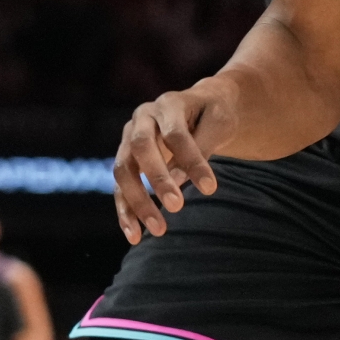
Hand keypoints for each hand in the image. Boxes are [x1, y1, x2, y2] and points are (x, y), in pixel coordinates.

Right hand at [113, 79, 234, 243]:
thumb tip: (177, 181)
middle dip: (157, 179)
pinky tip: (135, 236)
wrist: (200, 106)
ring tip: (159, 230)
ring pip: (123, 170)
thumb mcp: (219, 122)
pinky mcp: (126, 160)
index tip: (210, 188)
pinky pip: (119, 187)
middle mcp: (142, 119)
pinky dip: (125, 212)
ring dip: (138, 201)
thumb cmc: (213, 114)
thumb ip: (201, 146)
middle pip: (141, 148)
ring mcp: (128, 139)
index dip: (191, 161)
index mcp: (168, 104)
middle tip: (178, 207)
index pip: (176, 134)